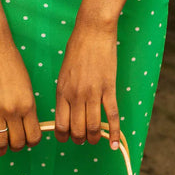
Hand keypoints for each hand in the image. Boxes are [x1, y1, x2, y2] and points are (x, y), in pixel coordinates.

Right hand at [0, 38, 41, 155]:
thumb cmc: (12, 62)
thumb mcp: (27, 84)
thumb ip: (27, 105)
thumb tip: (25, 123)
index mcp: (28, 104)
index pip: (33, 137)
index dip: (31, 141)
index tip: (27, 138)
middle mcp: (13, 111)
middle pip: (17, 143)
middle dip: (16, 145)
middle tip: (12, 140)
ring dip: (0, 148)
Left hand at [55, 20, 120, 149]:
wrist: (93, 31)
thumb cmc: (77, 47)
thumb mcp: (64, 71)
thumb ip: (65, 92)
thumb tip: (67, 111)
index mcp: (62, 90)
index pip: (60, 124)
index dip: (63, 136)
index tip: (67, 138)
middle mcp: (76, 95)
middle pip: (77, 129)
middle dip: (80, 139)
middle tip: (82, 138)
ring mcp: (93, 93)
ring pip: (93, 127)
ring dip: (94, 138)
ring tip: (95, 139)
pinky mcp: (108, 88)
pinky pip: (112, 116)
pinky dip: (114, 133)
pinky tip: (114, 143)